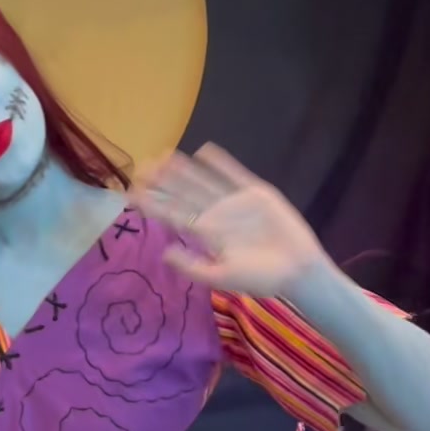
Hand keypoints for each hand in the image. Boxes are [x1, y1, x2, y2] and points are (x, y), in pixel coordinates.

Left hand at [135, 143, 326, 299]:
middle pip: (184, 194)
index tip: (131, 193)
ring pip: (204, 181)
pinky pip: (235, 174)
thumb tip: (163, 253)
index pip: (174, 215)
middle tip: (141, 167)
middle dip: (163, 182)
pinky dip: (221, 163)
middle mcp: (217, 215)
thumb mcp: (221, 278)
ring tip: (163, 156)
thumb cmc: (261, 279)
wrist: (298, 271)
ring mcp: (235, 202)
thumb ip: (192, 266)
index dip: (154, 204)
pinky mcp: (257, 193)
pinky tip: (204, 151)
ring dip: (185, 169)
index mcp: (206, 234)